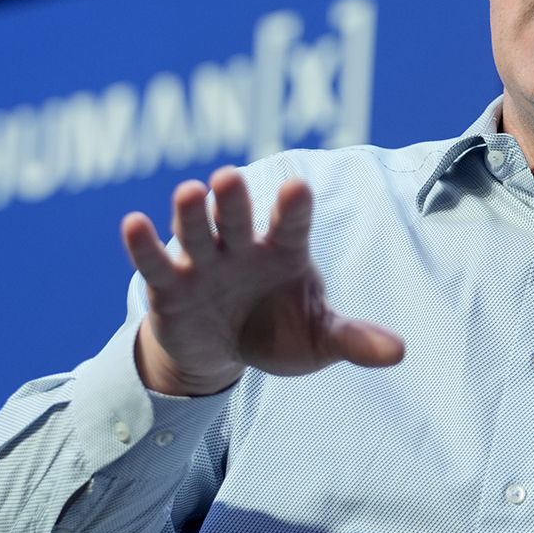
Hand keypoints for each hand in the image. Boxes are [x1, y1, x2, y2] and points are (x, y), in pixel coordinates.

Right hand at [121, 165, 404, 395]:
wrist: (224, 355)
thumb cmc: (277, 332)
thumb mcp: (317, 340)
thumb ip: (352, 339)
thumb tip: (400, 353)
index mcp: (284, 251)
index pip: (290, 223)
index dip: (292, 207)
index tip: (296, 188)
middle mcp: (241, 247)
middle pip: (237, 217)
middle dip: (233, 200)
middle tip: (229, 178)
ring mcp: (203, 262)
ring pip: (196, 231)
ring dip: (191, 213)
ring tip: (188, 192)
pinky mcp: (168, 286)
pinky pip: (155, 263)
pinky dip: (144, 245)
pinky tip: (133, 223)